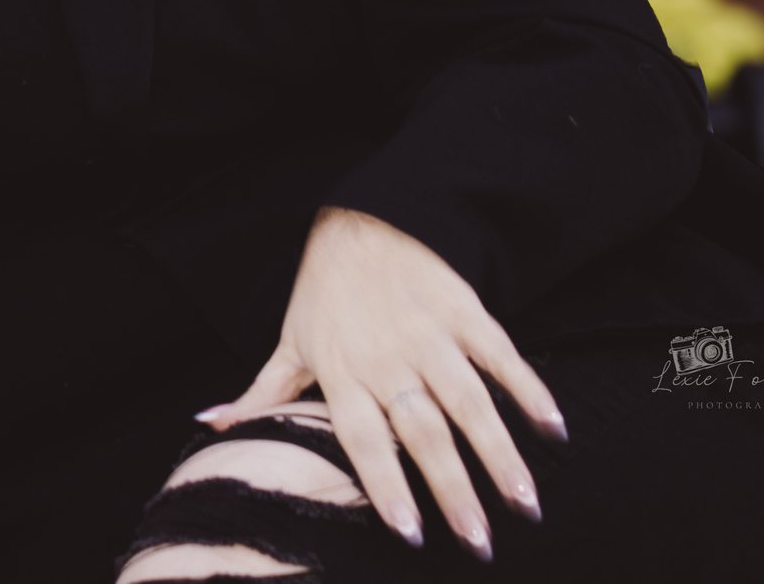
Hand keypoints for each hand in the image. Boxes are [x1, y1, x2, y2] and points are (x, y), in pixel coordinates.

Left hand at [196, 206, 566, 561]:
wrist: (359, 220)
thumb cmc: (322, 294)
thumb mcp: (288, 342)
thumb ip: (260, 393)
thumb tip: (209, 424)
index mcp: (341, 373)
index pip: (364, 442)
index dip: (387, 488)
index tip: (413, 535)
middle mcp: (386, 358)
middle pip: (423, 433)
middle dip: (453, 491)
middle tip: (481, 544)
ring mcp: (429, 334)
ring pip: (469, 402)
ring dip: (501, 455)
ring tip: (525, 504)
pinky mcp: (465, 310)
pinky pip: (502, 356)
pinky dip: (530, 391)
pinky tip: (554, 431)